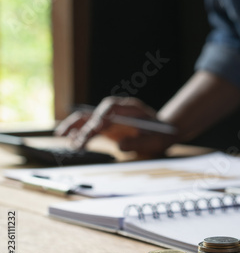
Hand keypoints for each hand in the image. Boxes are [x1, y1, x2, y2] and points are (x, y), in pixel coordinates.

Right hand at [55, 97, 176, 156]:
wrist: (163, 133)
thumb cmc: (161, 135)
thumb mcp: (156, 140)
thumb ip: (140, 142)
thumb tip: (120, 145)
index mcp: (130, 108)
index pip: (111, 107)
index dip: (102, 116)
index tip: (97, 127)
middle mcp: (117, 111)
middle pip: (95, 113)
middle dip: (84, 127)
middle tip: (78, 142)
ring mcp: (110, 119)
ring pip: (87, 119)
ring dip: (74, 127)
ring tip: (62, 136)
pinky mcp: (106, 128)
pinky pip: (89, 129)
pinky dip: (79, 134)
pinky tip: (72, 141)